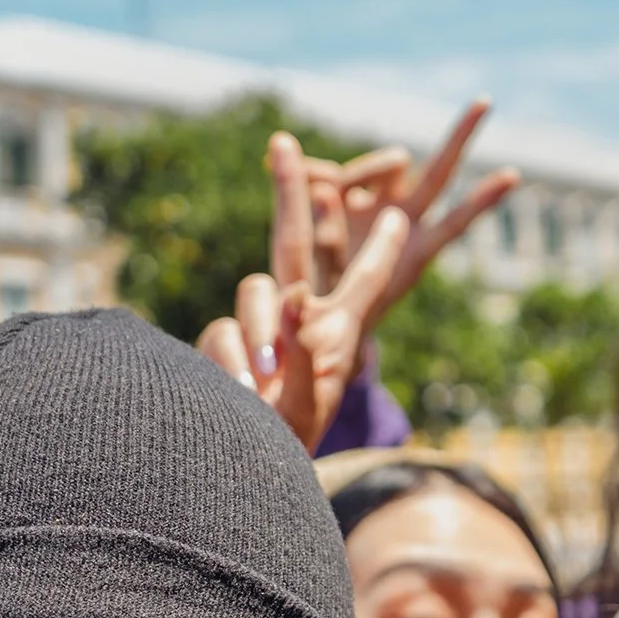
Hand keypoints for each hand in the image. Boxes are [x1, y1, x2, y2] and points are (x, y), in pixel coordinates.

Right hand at [195, 132, 409, 450]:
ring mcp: (259, 331)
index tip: (394, 210)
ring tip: (263, 382)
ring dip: (261, 332)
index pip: (362, 277)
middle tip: (282, 141)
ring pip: (254, 290)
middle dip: (289, 190)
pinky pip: (224, 329)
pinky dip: (231, 360)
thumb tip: (296, 297)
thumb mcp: (307, 396)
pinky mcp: (225, 344)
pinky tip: (239, 392)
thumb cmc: (288, 446)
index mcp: (336, 330)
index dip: (379, 245)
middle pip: (292, 242)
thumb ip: (304, 346)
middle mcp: (297, 321)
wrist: (239, 476)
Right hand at [297, 100, 520, 333]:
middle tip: (486, 102)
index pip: (455, 220)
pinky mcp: (347, 192)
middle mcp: (405, 216)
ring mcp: (379, 201)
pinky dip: (317, 172)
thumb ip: (330, 237)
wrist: (314, 308)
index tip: (514, 176)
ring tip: (320, 193)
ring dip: (364, 170)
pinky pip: (342, 169)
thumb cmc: (334, 304)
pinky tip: (289, 174)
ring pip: (391, 161)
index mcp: (414, 247)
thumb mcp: (328, 280)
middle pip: (440, 170)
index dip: (482, 201)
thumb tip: (326, 187)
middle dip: (463, 136)